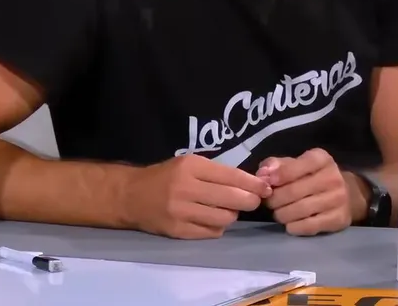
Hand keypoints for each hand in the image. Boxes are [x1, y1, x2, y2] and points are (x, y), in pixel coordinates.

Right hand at [122, 154, 272, 239]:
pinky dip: (217, 227)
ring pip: (224, 218)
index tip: (266, 188)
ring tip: (228, 210)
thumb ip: (219, 172)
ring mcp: (180, 212)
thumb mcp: (191, 164)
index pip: (232, 176)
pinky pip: (210, 232)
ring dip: (232, 215)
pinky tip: (212, 220)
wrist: (131, 196)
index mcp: (191, 167)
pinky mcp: (177, 231)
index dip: (253, 184)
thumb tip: (254, 183)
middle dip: (250, 201)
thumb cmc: (166, 176)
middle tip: (254, 201)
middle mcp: (186, 188)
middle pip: (232, 199)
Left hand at [257, 149, 351, 235]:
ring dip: (281, 214)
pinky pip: (308, 226)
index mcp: (321, 159)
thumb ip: (276, 166)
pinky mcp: (339, 219)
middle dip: (274, 200)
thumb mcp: (296, 164)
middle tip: (270, 203)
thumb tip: (262, 174)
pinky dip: (293, 227)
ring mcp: (338, 199)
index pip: (297, 166)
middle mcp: (333, 177)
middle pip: (292, 192)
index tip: (268, 184)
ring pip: (298, 211)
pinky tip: (291, 223)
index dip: (278, 176)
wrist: (347, 194)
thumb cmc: (313, 177)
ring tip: (281, 212)